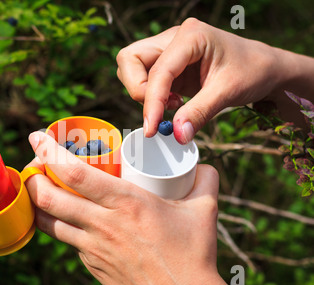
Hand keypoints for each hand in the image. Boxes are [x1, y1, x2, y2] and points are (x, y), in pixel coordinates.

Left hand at [24, 131, 241, 284]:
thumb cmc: (193, 256)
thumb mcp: (203, 210)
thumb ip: (204, 180)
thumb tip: (200, 165)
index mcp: (125, 203)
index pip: (74, 173)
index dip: (48, 152)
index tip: (36, 138)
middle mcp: (102, 224)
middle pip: (48, 198)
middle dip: (33, 177)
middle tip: (35, 164)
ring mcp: (92, 248)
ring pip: (48, 222)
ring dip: (38, 203)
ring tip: (41, 189)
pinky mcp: (91, 265)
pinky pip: (67, 240)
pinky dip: (60, 224)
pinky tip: (69, 217)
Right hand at [116, 17, 308, 143]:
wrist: (265, 69)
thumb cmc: (253, 71)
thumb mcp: (228, 92)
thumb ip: (199, 113)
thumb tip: (177, 135)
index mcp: (191, 36)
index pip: (158, 70)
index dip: (151, 100)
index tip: (152, 128)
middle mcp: (174, 39)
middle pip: (131, 60)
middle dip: (138, 89)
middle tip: (159, 110)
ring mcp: (169, 51)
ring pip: (132, 68)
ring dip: (144, 92)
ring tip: (173, 104)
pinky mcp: (169, 66)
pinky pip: (146, 79)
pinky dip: (153, 96)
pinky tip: (176, 103)